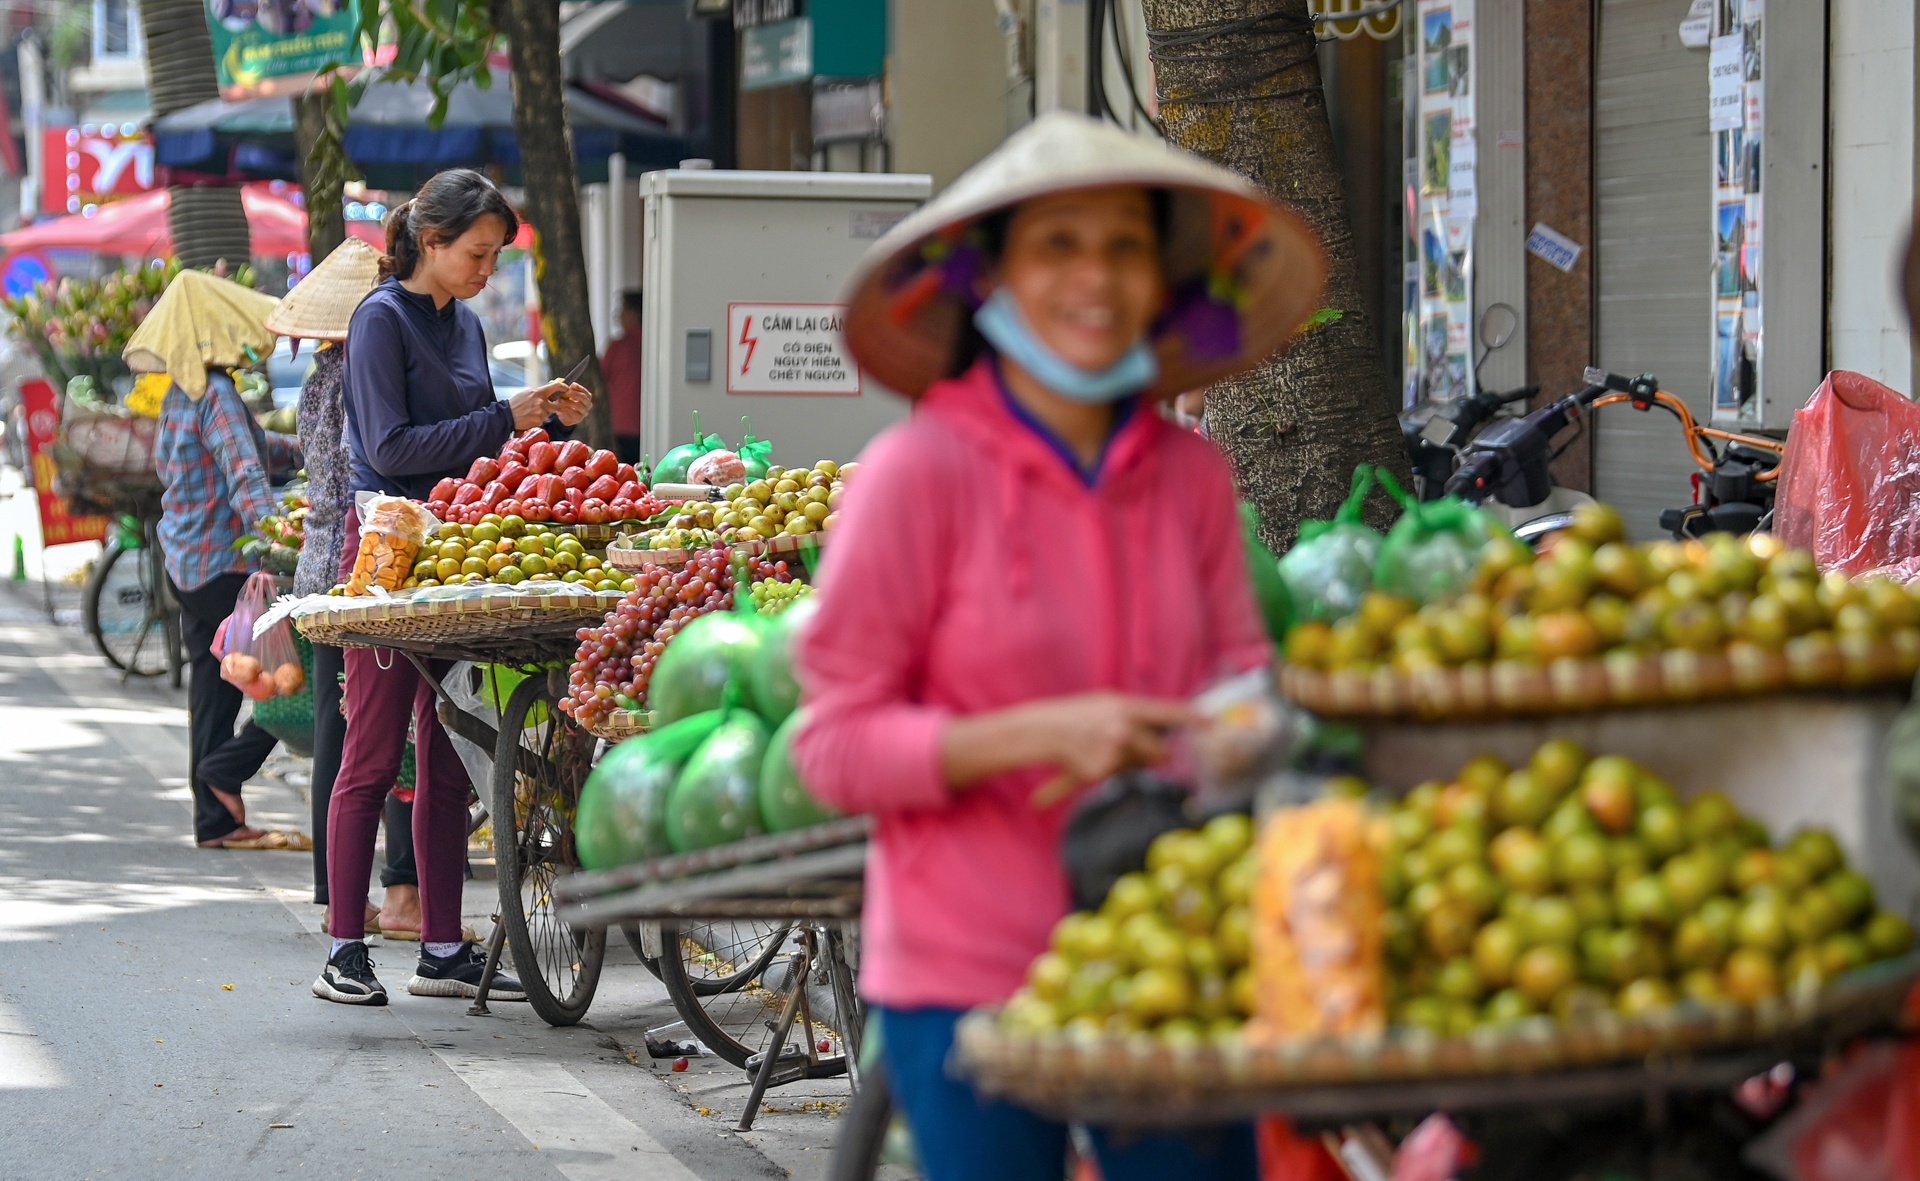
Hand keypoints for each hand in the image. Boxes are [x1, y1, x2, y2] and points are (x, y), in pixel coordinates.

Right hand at [508, 381, 591, 429]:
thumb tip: (548, 392)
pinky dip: (538, 421)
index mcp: (538, 392)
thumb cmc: (515, 404)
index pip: (555, 387)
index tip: (567, 388)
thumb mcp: (526, 393)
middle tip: (543, 408)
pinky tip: (529, 419)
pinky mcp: (539, 420)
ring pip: (548, 414)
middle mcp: (541, 401)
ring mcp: (541, 411)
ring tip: (530, 414)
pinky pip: (543, 421)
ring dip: (542, 415)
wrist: (506, 415)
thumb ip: (538, 393)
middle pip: (556, 405)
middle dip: (552, 408)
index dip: (563, 387)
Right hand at [940, 691, 1194, 806]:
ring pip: (1136, 764)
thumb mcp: (1105, 705)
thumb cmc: (1075, 714)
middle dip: (1154, 752)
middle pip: (1157, 748)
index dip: (1192, 718)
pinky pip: (1117, 774)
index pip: (1168, 711)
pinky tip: (1088, 760)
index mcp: (1125, 706)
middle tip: (1132, 747)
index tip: (1212, 723)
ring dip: (1127, 761)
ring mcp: (1112, 750)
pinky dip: (1107, 770)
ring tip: (1099, 748)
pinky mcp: (1101, 771)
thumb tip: (1163, 735)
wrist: (1039, 729)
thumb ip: (1134, 717)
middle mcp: (1122, 728)